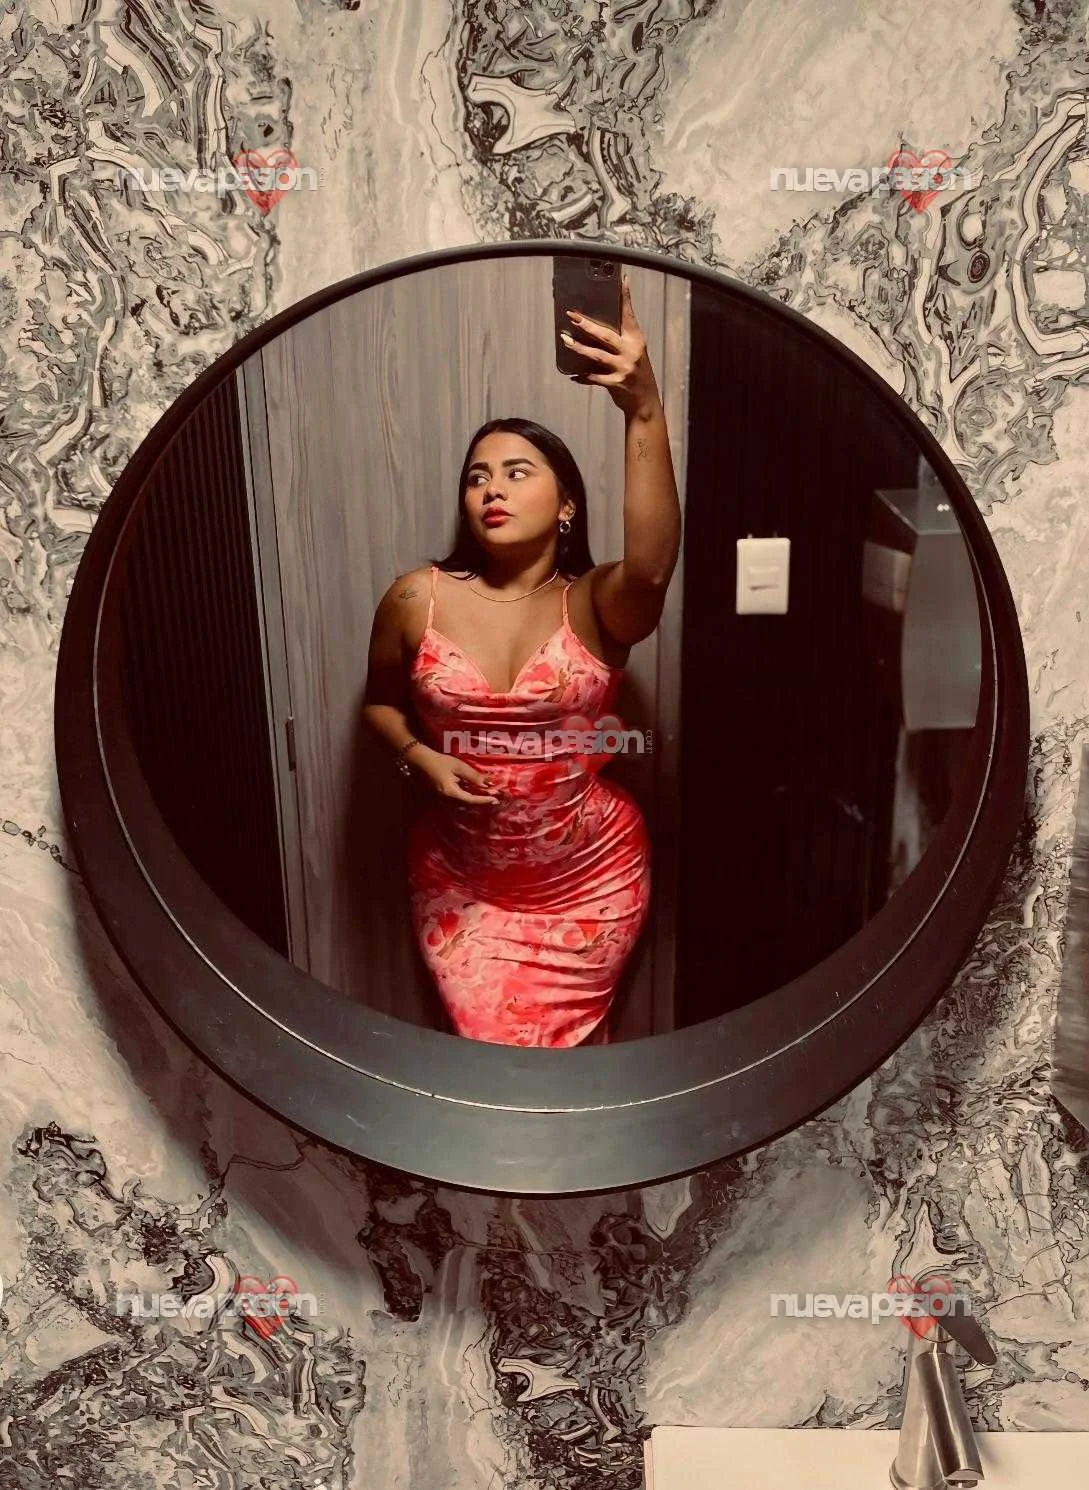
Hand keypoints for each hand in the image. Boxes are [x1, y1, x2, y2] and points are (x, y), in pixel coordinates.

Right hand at [411, 745, 499, 804]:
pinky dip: (469, 796)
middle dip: (481, 801)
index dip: (484, 800)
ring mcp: (445, 797)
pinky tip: (475, 792)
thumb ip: (473, 776)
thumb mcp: (459, 767)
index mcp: (451, 792)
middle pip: (468, 803)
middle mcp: (447, 798)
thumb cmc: (440, 761)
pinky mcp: (444, 794)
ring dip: (476, 799)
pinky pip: (459, 798)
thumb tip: (488, 784)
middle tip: (494, 798)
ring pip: (464, 802)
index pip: (471, 800)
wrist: (422, 760)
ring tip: (487, 796)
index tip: (495, 799)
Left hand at [561, 273, 661, 417]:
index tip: (621, 281)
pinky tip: (573, 375)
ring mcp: (623, 368)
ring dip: (579, 347)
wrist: (645, 400)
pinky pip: (594, 378)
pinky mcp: (616, 384)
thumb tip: (602, 320)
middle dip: (587, 325)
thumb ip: (622, 336)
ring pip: (596, 355)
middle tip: (572, 315)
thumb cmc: (636, 371)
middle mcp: (631, 351)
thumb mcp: (635, 350)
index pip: (629, 315)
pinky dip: (583, 376)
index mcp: (636, 339)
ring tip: (565, 340)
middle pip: (606, 335)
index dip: (625, 298)